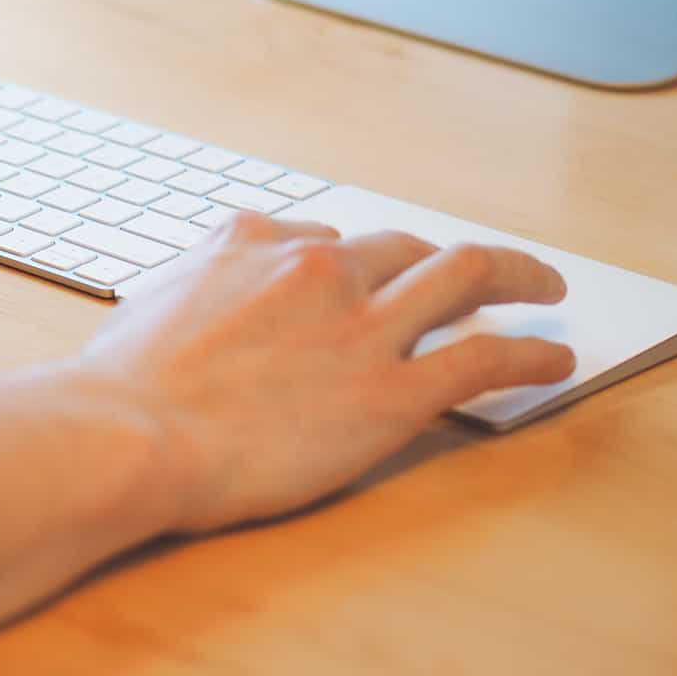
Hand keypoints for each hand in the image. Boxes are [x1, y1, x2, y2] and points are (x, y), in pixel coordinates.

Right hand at [74, 214, 574, 534]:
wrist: (129, 434)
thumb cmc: (121, 388)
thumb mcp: (149, 305)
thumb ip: (194, 288)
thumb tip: (201, 299)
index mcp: (254, 243)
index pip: (323, 242)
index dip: (352, 268)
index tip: (365, 286)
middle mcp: (318, 270)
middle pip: (405, 248)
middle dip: (444, 257)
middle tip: (478, 273)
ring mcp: (360, 327)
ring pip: (466, 279)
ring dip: (517, 277)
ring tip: (546, 289)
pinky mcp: (391, 393)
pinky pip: (485, 358)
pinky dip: (531, 353)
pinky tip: (555, 359)